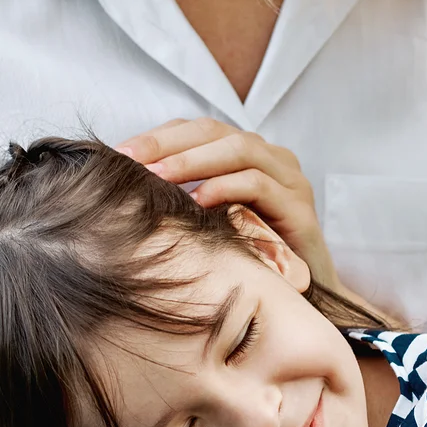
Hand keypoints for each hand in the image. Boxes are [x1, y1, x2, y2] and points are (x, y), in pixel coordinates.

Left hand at [115, 118, 338, 287]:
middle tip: (130, 159)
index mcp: (249, 155)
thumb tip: (126, 188)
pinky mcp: (301, 208)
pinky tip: (197, 201)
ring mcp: (290, 180)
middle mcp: (272, 159)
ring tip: (157, 176)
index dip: (159, 135)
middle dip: (168, 143)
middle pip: (215, 131)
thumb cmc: (252, 259)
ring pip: (239, 149)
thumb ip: (185, 198)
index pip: (198, 129)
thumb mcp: (213, 221)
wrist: (307, 297)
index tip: (119, 152)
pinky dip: (226, 187)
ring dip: (193, 161)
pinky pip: (260, 184)